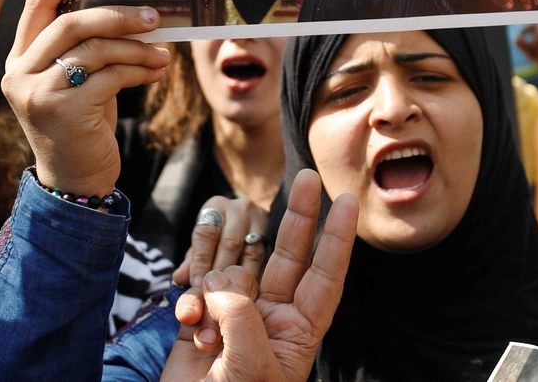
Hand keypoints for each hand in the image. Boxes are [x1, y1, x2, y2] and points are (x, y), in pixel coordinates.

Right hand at [4, 0, 171, 194]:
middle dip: (116, 15)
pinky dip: (139, 70)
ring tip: (163, 52)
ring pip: (94, 50)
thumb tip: (129, 8)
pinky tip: (156, 70)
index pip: (38, 6)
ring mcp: (38, 93)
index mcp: (20, 59)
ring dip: (136, 48)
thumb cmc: (81, 126)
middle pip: (70, 24)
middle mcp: (20, 73)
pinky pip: (110, 76)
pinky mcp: (63, 111)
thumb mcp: (76, 82)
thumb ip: (85, 48)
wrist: (75, 183)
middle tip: (152, 15)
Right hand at [160, 169, 357, 381]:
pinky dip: (190, 304)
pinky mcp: (201, 316)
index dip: (337, 239)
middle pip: (287, 256)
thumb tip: (221, 276)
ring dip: (217, 289)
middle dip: (297, 216)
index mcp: (298, 332)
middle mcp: (272, 317)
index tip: (348, 202)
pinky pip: (196, 290)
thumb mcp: (250, 366)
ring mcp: (236, 314)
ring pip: (232, 272)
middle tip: (307, 175)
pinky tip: (189, 331)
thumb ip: (241, 313)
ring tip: (208, 330)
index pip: (324, 277)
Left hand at [173, 196, 269, 289]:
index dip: (200, 260)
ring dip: (240, 280)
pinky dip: (256, 281)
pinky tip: (249, 297)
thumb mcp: (203, 245)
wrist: (250, 226)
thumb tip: (179, 279)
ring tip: (231, 302)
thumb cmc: (219, 238)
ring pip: (252, 253)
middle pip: (230, 242)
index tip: (195, 284)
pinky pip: (267, 263)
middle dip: (220, 272)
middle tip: (211, 298)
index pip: (206, 233)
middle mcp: (241, 209)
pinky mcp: (277, 239)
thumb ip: (191, 262)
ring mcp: (262, 222)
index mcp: (216, 207)